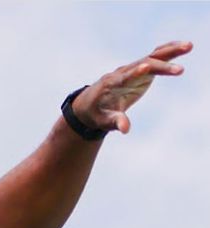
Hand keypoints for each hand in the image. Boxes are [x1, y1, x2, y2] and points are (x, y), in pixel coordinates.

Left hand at [73, 40, 191, 133]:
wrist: (90, 104)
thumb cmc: (96, 114)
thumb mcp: (103, 121)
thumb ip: (115, 122)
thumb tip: (125, 129)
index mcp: (112, 84)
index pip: (125, 76)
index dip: (135, 72)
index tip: (146, 67)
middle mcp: (123, 72)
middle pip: (143, 64)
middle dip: (161, 66)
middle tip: (180, 70)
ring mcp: (132, 69)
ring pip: (152, 57)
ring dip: (170, 51)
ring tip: (189, 46)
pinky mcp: (140, 69)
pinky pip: (155, 58)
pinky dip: (168, 51)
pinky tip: (183, 47)